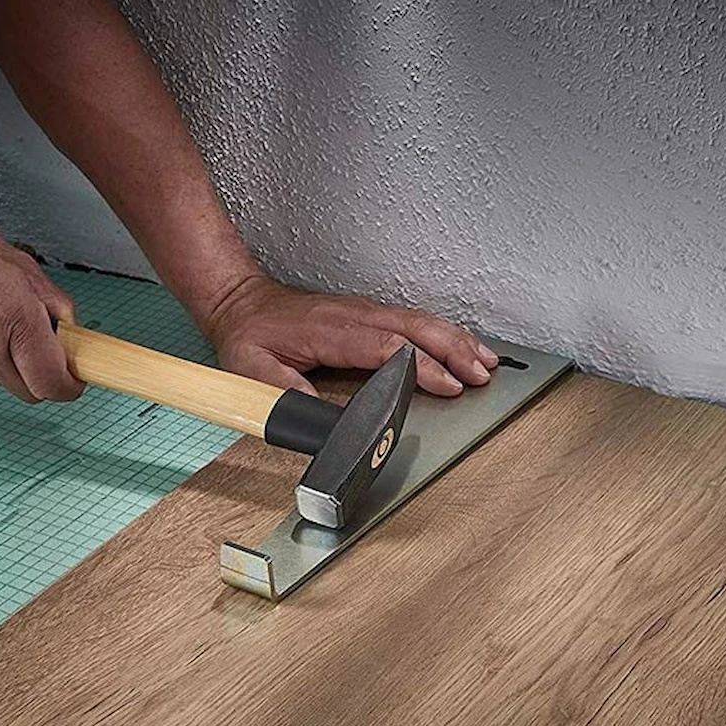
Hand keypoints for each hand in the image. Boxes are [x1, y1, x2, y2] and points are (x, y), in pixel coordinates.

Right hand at [0, 192, 82, 402]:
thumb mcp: (25, 269)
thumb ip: (57, 309)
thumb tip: (72, 339)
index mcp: (16, 319)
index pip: (51, 383)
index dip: (67, 388)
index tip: (72, 383)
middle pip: (28, 391)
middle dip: (37, 375)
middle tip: (32, 346)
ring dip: (3, 362)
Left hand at [202, 275, 498, 395]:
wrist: (240, 302)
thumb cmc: (249, 336)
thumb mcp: (254, 371)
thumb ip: (287, 395)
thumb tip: (322, 423)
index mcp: (330, 330)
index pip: (385, 346)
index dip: (419, 366)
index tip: (446, 384)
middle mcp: (353, 315)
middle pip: (414, 328)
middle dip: (452, 350)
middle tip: (480, 376)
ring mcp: (364, 311)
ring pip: (420, 321)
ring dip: (455, 340)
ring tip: (485, 363)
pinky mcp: (368, 314)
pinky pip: (413, 320)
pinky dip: (443, 332)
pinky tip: (461, 345)